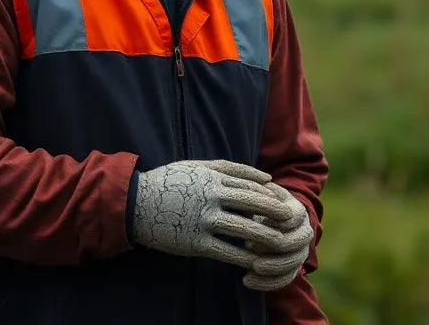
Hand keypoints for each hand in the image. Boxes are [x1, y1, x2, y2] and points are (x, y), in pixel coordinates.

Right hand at [131, 160, 293, 268]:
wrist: (135, 204)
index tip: (285, 202)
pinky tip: (256, 263)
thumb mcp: (197, 166)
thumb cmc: (169, 182)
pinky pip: (226, 251)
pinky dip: (244, 257)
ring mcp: (204, 219)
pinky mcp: (195, 241)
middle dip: (276, 212)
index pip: (251, 185)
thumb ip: (230, 169)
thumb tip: (266, 177)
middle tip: (293, 220)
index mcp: (213, 178)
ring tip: (281, 244)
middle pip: (252, 203)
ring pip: (244, 228)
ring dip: (266, 237)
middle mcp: (211, 197)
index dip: (271, 195)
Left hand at [242, 182, 313, 290]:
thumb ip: (260, 188)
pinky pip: (285, 279)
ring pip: (292, 263)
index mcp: (298, 210)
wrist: (269, 222)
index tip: (257, 222)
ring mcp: (300, 252)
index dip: (276, 221)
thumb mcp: (261, 192)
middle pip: (295, 242)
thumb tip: (263, 182)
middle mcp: (304, 232)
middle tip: (252, 249)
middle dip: (274, 246)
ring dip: (271, 267)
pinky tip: (246, 281)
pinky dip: (266, 283)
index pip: (292, 218)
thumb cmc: (259, 203)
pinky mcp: (292, 268)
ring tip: (250, 269)